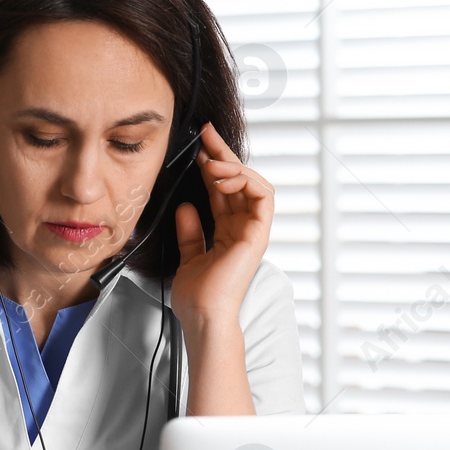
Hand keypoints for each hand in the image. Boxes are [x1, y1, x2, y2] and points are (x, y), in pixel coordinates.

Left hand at [170, 122, 274, 330]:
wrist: (202, 316)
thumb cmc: (197, 296)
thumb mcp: (187, 257)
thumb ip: (189, 233)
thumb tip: (186, 207)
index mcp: (228, 232)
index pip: (223, 189)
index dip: (212, 165)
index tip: (197, 146)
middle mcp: (243, 228)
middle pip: (239, 181)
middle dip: (223, 153)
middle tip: (206, 133)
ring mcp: (253, 231)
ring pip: (254, 183)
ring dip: (232, 166)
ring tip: (210, 161)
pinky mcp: (258, 234)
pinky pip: (262, 196)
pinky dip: (244, 181)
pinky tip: (222, 178)